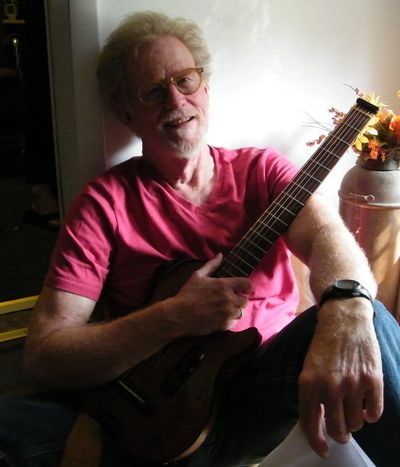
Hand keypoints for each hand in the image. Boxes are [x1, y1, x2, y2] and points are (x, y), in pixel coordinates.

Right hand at [166, 253, 252, 335]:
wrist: (178, 314)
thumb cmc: (187, 294)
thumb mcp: (197, 276)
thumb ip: (211, 265)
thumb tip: (220, 255)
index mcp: (224, 285)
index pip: (247, 284)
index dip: (247, 286)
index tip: (243, 288)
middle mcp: (228, 299)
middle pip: (245, 300)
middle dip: (239, 300)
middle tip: (230, 300)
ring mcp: (227, 313)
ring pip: (240, 312)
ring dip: (234, 311)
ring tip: (224, 309)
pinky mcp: (223, 325)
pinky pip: (233, 323)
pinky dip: (228, 321)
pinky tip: (219, 317)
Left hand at [298, 299, 382, 457]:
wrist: (344, 320)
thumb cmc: (323, 344)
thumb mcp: (308, 368)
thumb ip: (311, 394)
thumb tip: (317, 423)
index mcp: (308, 383)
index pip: (310, 424)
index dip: (316, 441)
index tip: (322, 450)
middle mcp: (330, 387)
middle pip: (336, 429)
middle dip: (339, 434)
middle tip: (341, 430)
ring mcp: (353, 385)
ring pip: (356, 424)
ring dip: (354, 422)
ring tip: (352, 410)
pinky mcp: (373, 381)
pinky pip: (375, 413)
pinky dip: (371, 414)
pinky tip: (366, 406)